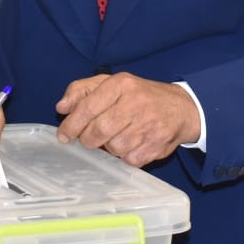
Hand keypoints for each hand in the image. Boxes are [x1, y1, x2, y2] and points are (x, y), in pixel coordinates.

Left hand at [55, 73, 198, 167]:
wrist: (181, 108)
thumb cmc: (140, 96)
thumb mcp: (112, 84)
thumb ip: (82, 91)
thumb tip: (62, 107)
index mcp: (121, 84)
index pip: (88, 106)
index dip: (72, 124)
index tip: (63, 136)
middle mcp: (136, 102)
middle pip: (99, 130)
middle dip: (88, 139)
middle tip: (88, 139)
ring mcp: (149, 124)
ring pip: (113, 147)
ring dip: (109, 147)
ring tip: (116, 137)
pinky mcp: (157, 144)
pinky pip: (129, 160)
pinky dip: (125, 156)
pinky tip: (131, 145)